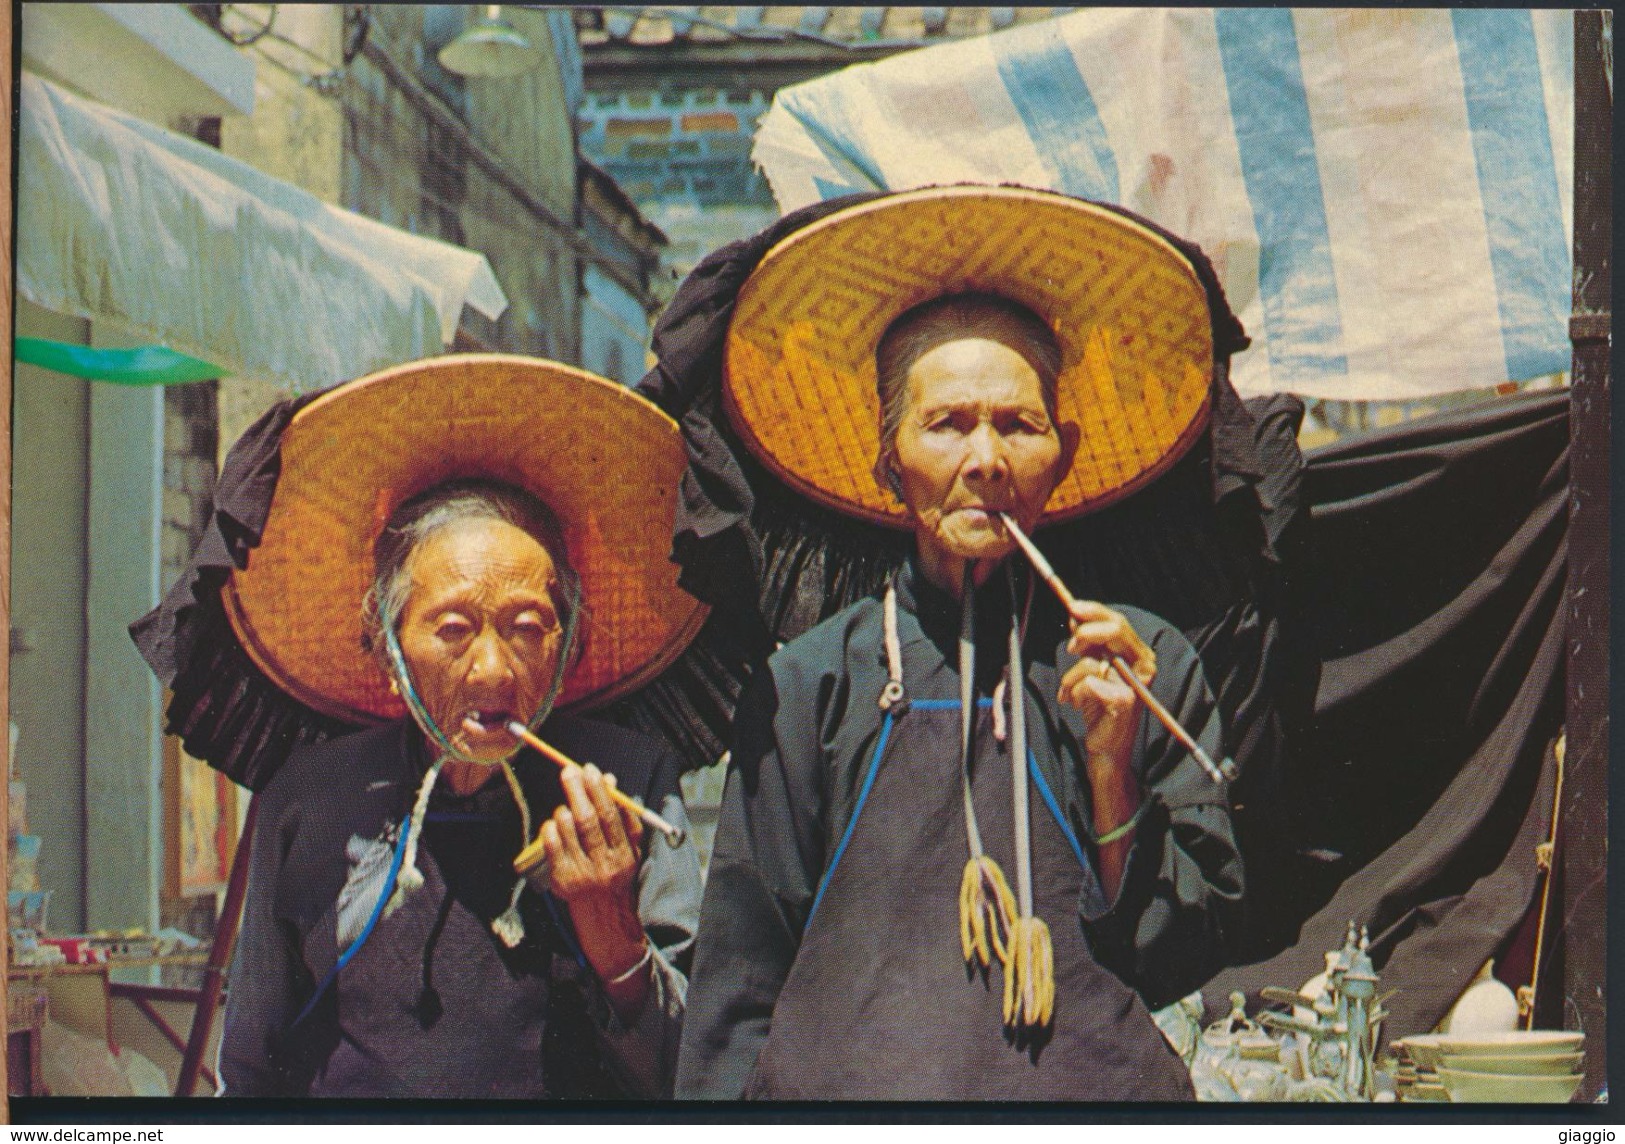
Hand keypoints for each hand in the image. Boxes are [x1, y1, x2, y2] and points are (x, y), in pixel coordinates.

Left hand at [534, 763, 650, 1011]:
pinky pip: (552, 847)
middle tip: (569, 770)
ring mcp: (582, 874)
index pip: (612, 816)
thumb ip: (623, 818)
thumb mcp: (631, 850)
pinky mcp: (563, 881)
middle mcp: (604, 864)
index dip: (601, 791)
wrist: (608, 923)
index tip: (592, 770)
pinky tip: (554, 823)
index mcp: (624, 854)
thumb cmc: (618, 877)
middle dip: (578, 791)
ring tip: (566, 803)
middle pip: (588, 820)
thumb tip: (610, 782)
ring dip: (564, 810)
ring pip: (569, 832)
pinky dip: (551, 829)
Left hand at [1057, 600, 1154, 775]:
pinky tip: (1076, 704)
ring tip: (1070, 692)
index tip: (1072, 606)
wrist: (1105, 745)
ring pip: (1092, 661)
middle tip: (1070, 647)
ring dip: (1070, 678)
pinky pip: (1087, 683)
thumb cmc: (1098, 704)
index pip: (1119, 622)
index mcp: (1138, 654)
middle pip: (1116, 630)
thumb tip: (1075, 615)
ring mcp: (1136, 684)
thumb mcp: (1093, 666)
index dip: (1095, 611)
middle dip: (1086, 633)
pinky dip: (1073, 694)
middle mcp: (1144, 666)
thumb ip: (1089, 642)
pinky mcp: (1124, 701)